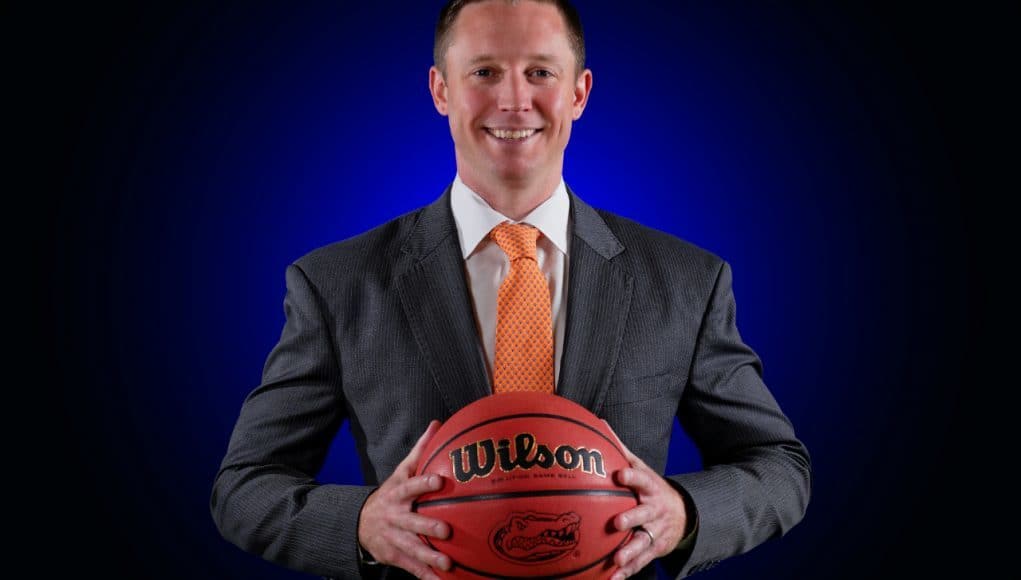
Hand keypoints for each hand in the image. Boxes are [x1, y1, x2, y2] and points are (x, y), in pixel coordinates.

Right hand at [358, 420, 450, 578]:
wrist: (360, 523)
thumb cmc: (392, 493)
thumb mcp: (401, 472)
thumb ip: (420, 451)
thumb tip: (437, 424)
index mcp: (398, 494)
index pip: (411, 486)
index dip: (424, 483)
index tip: (439, 481)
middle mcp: (395, 517)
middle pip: (412, 522)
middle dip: (428, 527)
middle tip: (446, 530)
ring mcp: (393, 538)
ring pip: (412, 548)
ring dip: (429, 557)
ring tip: (448, 564)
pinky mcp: (394, 556)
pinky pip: (411, 568)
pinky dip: (425, 576)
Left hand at [606, 425, 687, 579]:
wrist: (682, 514)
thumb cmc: (650, 488)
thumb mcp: (640, 467)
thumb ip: (620, 449)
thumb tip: (599, 422)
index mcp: (649, 488)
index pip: (642, 479)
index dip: (631, 477)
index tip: (619, 476)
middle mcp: (654, 510)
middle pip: (644, 514)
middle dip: (631, 518)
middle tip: (617, 523)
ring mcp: (655, 531)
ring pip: (643, 542)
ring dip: (630, 551)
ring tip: (617, 560)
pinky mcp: (654, 549)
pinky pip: (640, 562)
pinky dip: (627, 572)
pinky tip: (612, 579)